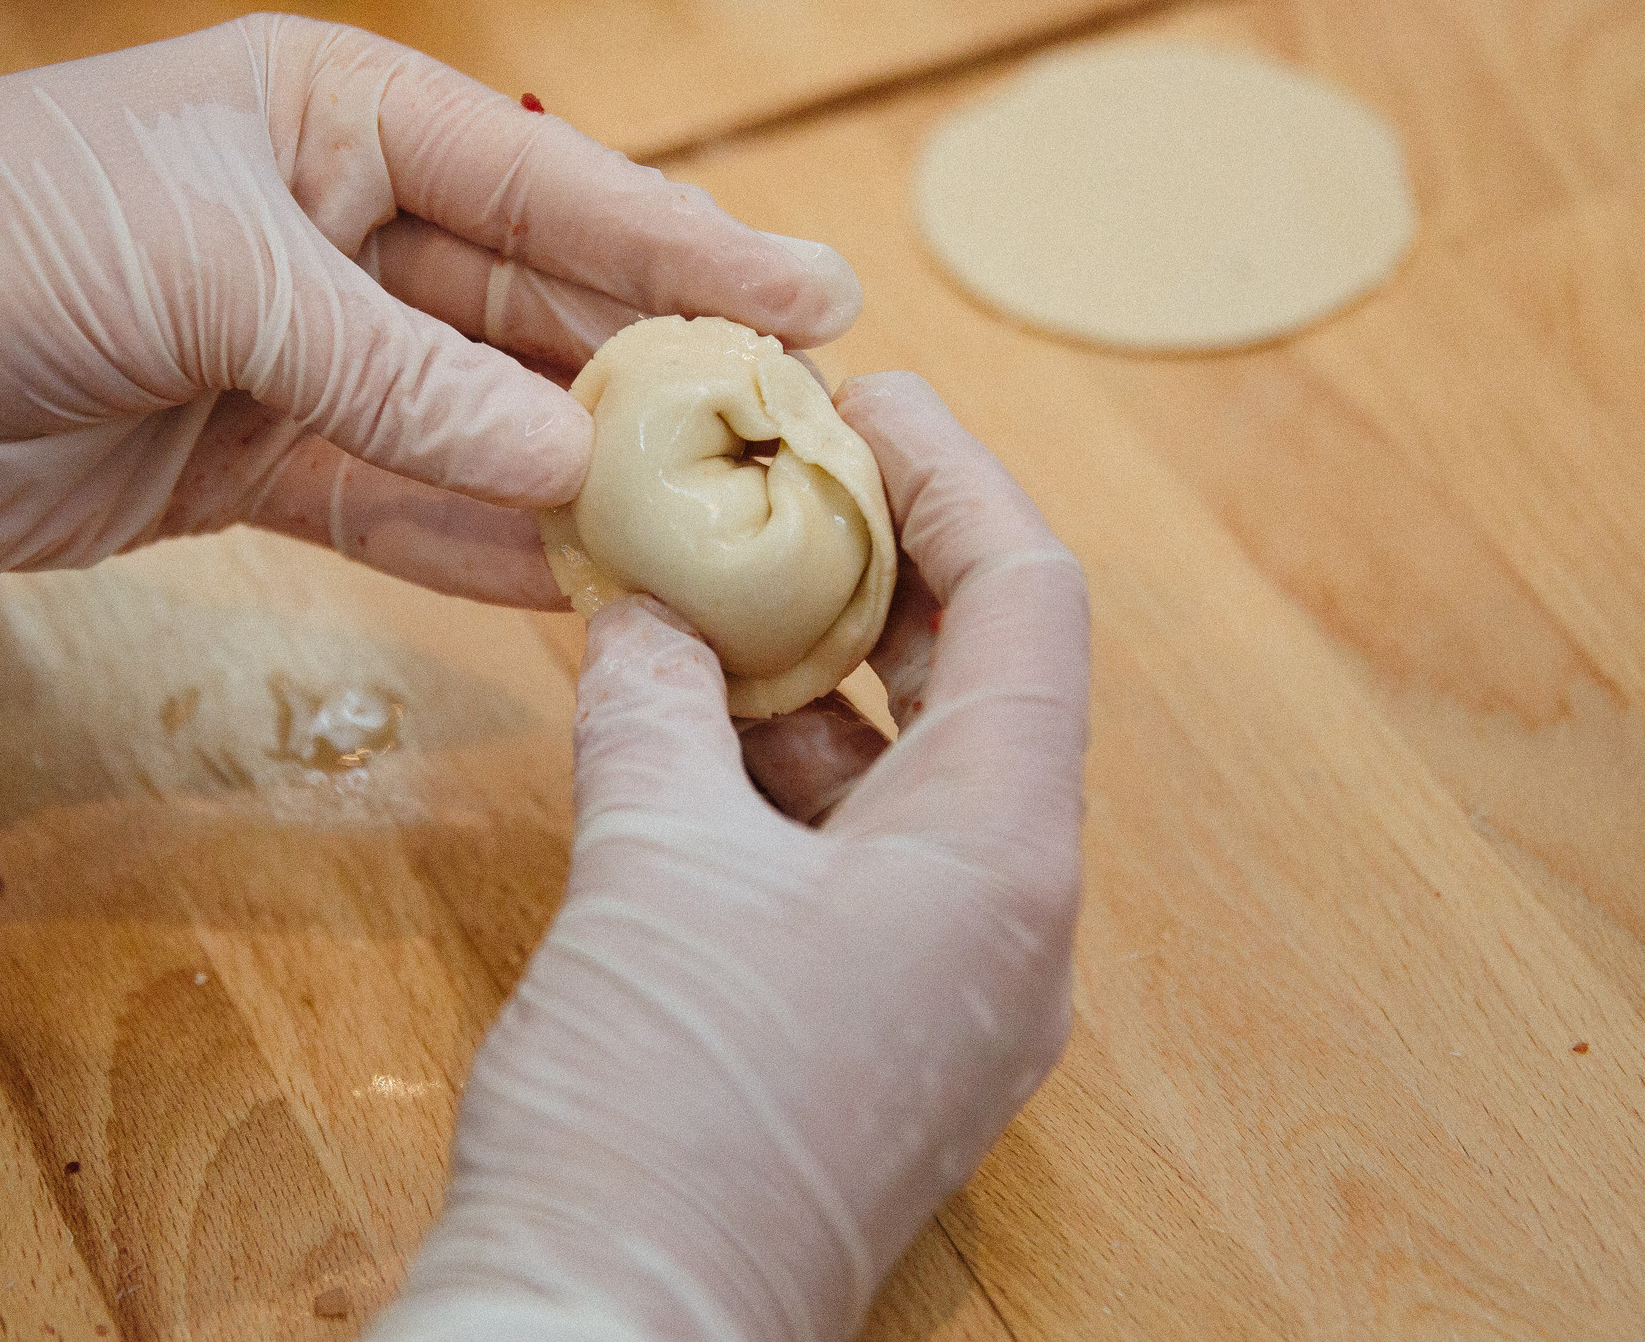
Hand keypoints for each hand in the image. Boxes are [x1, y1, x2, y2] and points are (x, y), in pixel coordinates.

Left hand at [0, 15, 858, 627]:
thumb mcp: (210, 272)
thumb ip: (397, 368)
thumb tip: (569, 458)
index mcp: (336, 116)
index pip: (550, 183)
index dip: (688, 242)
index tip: (819, 294)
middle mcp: (336, 226)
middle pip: (536, 308)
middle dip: (656, 373)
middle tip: (796, 441)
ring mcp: (297, 353)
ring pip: (481, 419)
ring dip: (585, 478)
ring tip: (719, 533)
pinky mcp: (251, 464)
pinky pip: (399, 503)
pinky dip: (481, 545)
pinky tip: (582, 587)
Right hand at [371, 373, 1088, 1341]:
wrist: (614, 1337)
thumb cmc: (657, 1109)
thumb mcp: (651, 860)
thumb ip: (660, 703)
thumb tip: (650, 614)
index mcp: (1004, 859)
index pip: (1030, 605)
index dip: (955, 476)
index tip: (865, 397)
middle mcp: (1010, 923)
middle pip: (984, 682)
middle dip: (883, 565)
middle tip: (780, 472)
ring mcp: (949, 990)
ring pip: (912, 774)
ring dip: (820, 671)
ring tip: (712, 581)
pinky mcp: (875, 1035)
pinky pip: (859, 857)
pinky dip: (784, 773)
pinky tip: (687, 720)